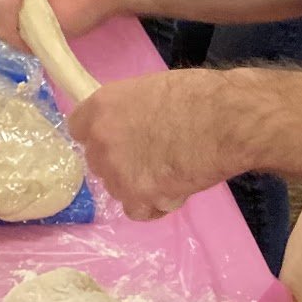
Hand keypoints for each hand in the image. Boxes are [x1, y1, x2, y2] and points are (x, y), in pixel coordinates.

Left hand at [67, 69, 249, 219]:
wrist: (224, 121)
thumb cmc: (197, 96)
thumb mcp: (149, 91)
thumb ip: (127, 111)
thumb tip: (128, 125)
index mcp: (100, 106)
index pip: (78, 129)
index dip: (100, 135)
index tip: (117, 139)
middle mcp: (100, 140)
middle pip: (98, 161)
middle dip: (120, 162)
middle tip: (151, 157)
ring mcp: (116, 171)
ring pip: (117, 187)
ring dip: (138, 186)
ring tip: (171, 172)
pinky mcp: (137, 197)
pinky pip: (136, 210)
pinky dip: (154, 206)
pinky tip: (174, 190)